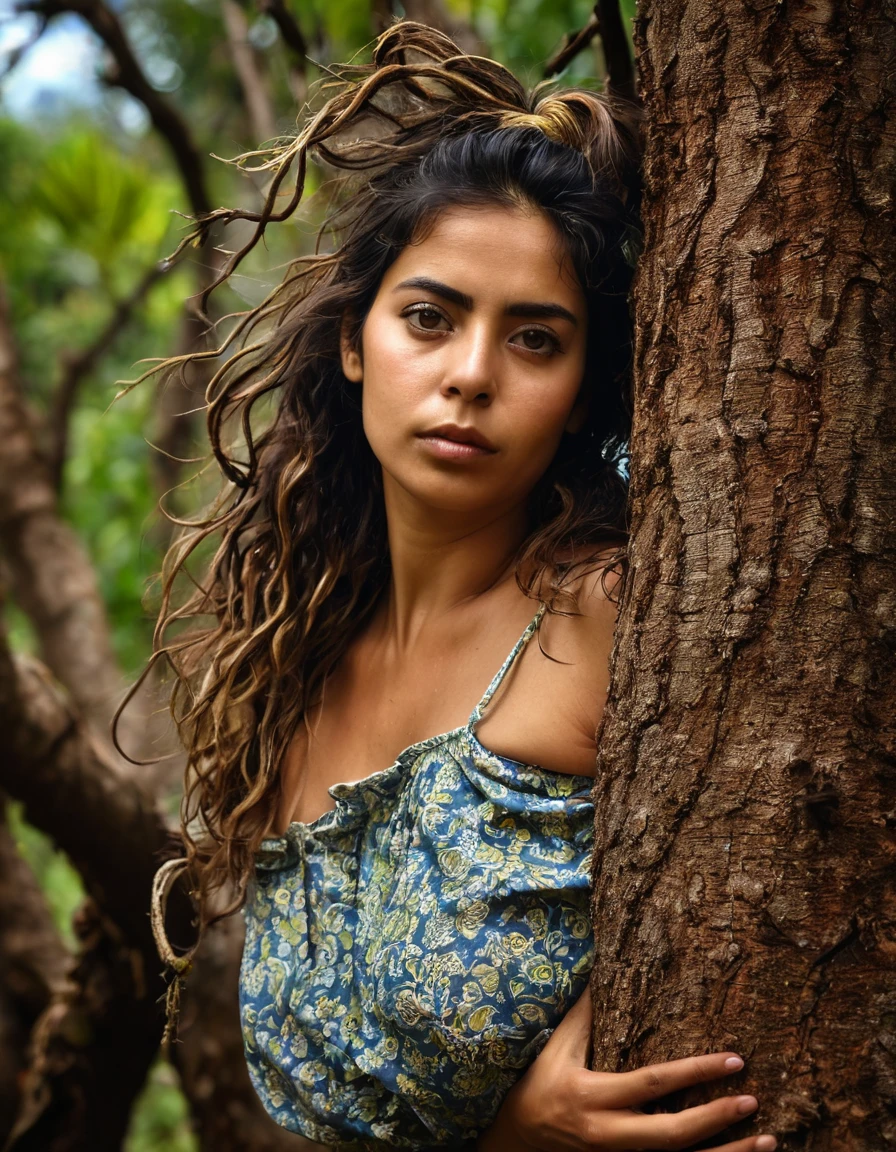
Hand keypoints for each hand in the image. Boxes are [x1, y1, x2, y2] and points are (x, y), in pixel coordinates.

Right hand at [477, 986, 775, 1151]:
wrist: (513, 1140)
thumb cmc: (538, 1083)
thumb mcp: (557, 1047)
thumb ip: (583, 1013)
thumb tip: (600, 967)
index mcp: (592, 1096)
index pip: (653, 1082)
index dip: (695, 1072)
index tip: (734, 1059)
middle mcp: (607, 1134)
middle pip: (671, 1135)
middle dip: (716, 1120)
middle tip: (752, 1100)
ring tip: (768, 1140)